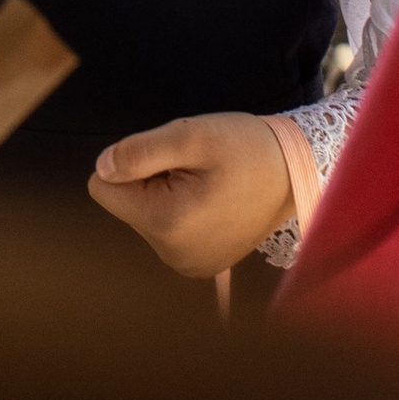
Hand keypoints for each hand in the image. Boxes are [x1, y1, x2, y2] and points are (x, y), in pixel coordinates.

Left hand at [88, 110, 294, 272]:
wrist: (296, 174)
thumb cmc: (246, 148)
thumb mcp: (192, 134)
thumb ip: (139, 151)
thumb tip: (102, 168)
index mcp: (167, 224)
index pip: (102, 188)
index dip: (129, 164)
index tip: (169, 160)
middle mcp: (173, 255)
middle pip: (124, 203)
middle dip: (148, 180)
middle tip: (193, 170)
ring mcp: (188, 265)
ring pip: (144, 215)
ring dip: (164, 194)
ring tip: (205, 184)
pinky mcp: (201, 265)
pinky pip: (166, 230)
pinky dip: (180, 210)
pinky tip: (211, 201)